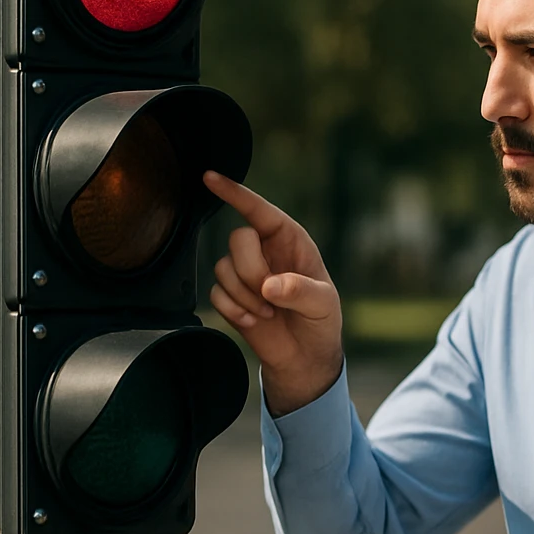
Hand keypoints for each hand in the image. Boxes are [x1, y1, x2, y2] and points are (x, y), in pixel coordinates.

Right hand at [204, 171, 343, 415]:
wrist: (304, 355)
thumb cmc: (321, 320)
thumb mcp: (323, 304)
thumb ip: (301, 291)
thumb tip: (269, 285)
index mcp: (290, 240)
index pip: (259, 210)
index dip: (235, 193)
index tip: (210, 177)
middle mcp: (264, 250)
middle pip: (238, 241)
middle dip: (251, 271)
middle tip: (269, 297)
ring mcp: (245, 272)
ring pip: (222, 267)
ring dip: (243, 296)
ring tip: (268, 313)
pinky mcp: (230, 295)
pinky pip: (215, 293)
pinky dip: (233, 310)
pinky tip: (254, 321)